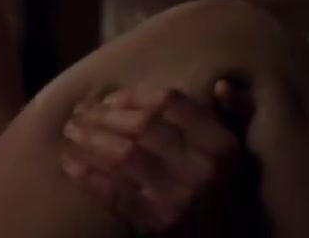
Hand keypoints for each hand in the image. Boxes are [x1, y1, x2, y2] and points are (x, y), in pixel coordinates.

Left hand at [59, 81, 254, 234]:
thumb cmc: (224, 190)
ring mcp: (178, 197)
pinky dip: (87, 174)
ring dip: (90, 138)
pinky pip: (113, 190)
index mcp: (223, 145)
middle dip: (103, 115)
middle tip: (78, 112)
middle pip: (142, 126)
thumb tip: (221, 85)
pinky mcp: (156, 222)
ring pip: (124, 155)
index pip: (171, 103)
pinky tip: (69, 162)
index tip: (110, 97)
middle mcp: (203, 169)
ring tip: (70, 130)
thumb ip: (237, 115)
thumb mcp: (239, 152)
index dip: (134, 96)